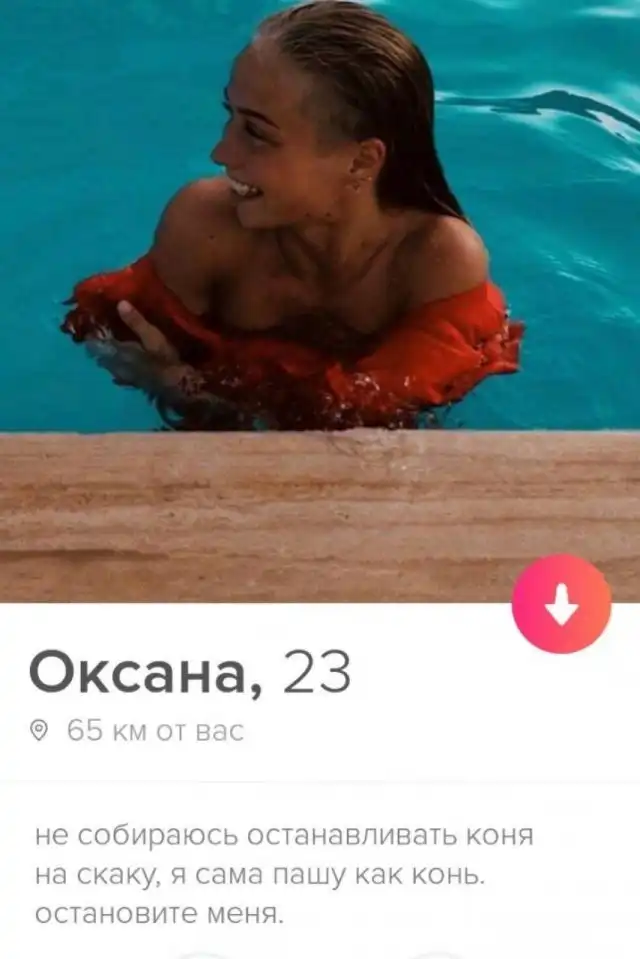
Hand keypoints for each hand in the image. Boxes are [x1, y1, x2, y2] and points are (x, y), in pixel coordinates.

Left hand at [88, 301, 207, 398]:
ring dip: (107, 357)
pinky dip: (117, 367)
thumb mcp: (152, 336)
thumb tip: (119, 303)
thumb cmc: (164, 358)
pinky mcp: (133, 382)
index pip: (96, 344)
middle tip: (99, 335)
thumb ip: (135, 321)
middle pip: (100, 356)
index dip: (92, 335)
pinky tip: (121, 365)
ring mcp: (124, 376)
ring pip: (108, 366)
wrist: (177, 384)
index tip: (91, 325)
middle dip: (97, 346)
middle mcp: (116, 365)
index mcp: (118, 352)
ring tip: (110, 347)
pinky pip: (118, 374)